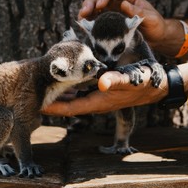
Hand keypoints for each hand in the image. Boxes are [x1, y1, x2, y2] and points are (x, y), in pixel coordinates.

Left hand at [41, 67, 166, 115]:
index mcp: (98, 102)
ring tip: (42, 87)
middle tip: (32, 95)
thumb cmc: (142, 83)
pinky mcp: (101, 90)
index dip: (52, 108)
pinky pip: (80, 90)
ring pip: (73, 98)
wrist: (155, 85)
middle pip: (68, 104)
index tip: (35, 105)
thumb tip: (101, 83)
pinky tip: (64, 79)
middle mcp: (95, 101)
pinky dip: (70, 86)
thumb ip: (116, 80)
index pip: (70, 108)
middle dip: (51, 101)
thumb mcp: (130, 80)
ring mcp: (97, 96)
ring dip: (59, 94)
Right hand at [78, 0, 167, 52]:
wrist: (156, 38)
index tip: (100, 5)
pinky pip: (95, 18)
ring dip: (86, 11)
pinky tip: (84, 26)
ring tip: (81, 19)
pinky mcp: (107, 22)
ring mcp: (111, 11)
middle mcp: (117, 1)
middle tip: (84, 13)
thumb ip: (138, 11)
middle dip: (90, 2)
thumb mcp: (151, 18)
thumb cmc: (156, 26)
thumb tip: (122, 4)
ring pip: (94, 6)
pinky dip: (88, 21)